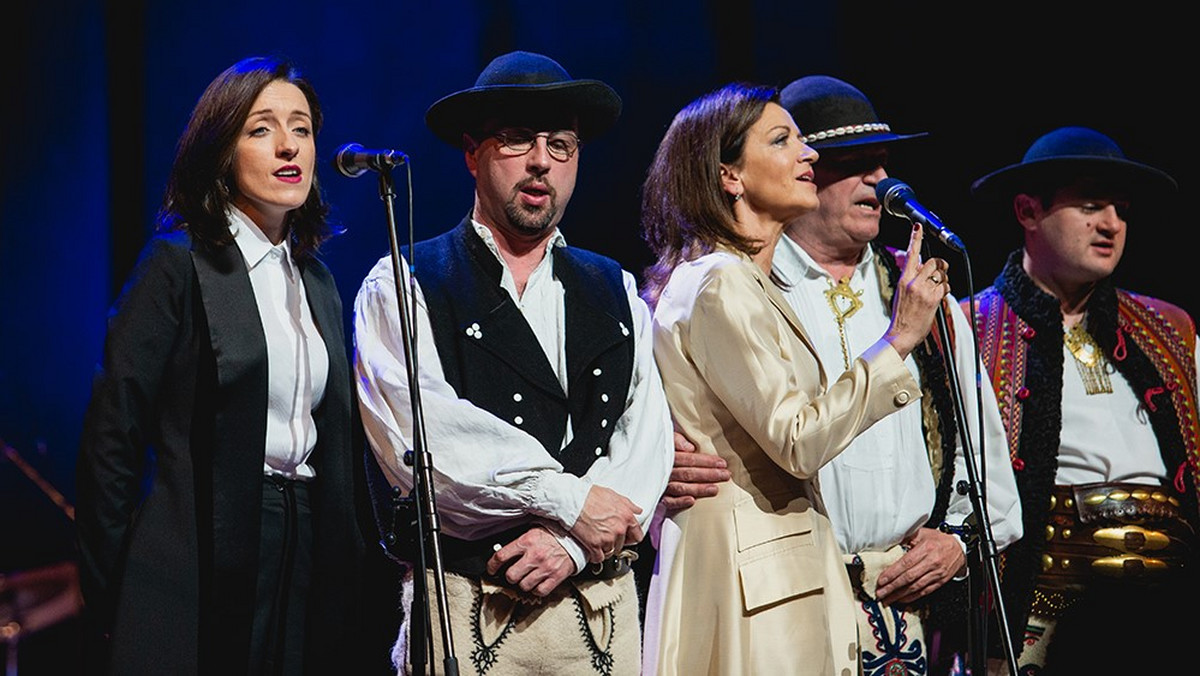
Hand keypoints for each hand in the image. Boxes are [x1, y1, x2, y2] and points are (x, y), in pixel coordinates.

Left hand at [486, 527, 575, 596]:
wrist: (578, 536)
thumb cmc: (556, 532)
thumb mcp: (534, 529)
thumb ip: (520, 540)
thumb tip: (504, 549)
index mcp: (527, 541)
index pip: (501, 556)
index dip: (492, 565)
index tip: (491, 569)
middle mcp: (534, 555)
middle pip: (510, 575)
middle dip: (509, 576)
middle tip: (512, 573)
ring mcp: (545, 568)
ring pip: (523, 586)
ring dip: (523, 583)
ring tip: (526, 577)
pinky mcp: (556, 577)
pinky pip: (540, 591)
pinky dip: (536, 589)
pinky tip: (537, 583)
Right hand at [569, 485, 642, 562]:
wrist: (571, 500)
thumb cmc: (589, 495)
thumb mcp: (612, 494)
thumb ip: (628, 505)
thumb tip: (637, 511)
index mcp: (626, 516)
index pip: (637, 536)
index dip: (630, 538)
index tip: (626, 538)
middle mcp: (619, 528)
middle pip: (622, 545)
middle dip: (614, 542)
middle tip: (605, 536)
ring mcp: (607, 538)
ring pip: (610, 552)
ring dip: (604, 549)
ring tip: (596, 540)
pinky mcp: (594, 545)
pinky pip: (598, 558)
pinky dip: (594, 555)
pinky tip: (590, 548)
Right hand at [660, 431, 729, 511]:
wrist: (635, 465)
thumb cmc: (655, 451)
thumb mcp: (664, 439)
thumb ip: (676, 440)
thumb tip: (690, 447)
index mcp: (667, 457)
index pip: (689, 459)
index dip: (706, 461)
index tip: (722, 463)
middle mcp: (664, 471)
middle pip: (688, 473)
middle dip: (708, 474)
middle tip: (725, 476)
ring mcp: (661, 485)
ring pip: (681, 487)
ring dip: (698, 489)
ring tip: (715, 489)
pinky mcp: (657, 498)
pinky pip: (668, 501)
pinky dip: (679, 501)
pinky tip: (691, 501)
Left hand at [874, 527, 965, 604]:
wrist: (959, 548)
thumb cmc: (939, 539)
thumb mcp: (923, 533)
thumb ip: (906, 537)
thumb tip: (889, 541)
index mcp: (926, 549)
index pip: (906, 563)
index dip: (892, 573)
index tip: (881, 580)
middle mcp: (931, 562)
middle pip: (909, 577)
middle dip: (892, 587)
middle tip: (880, 593)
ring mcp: (936, 574)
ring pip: (916, 587)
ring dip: (900, 595)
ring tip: (888, 598)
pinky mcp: (940, 582)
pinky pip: (924, 591)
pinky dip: (912, 597)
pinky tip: (902, 599)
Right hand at [884, 224, 949, 358]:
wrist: (901, 333)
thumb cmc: (902, 314)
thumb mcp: (901, 292)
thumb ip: (911, 277)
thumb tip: (919, 264)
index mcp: (904, 279)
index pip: (910, 254)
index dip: (915, 238)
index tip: (918, 226)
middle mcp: (913, 282)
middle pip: (933, 262)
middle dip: (941, 265)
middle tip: (941, 270)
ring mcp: (924, 290)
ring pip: (942, 274)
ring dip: (944, 278)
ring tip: (938, 288)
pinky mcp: (933, 299)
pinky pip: (946, 286)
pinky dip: (946, 289)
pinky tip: (939, 296)